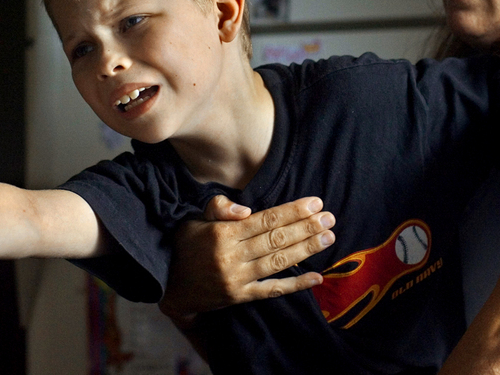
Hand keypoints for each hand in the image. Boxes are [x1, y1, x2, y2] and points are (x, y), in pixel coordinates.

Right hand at [159, 195, 334, 324]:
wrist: (170, 285)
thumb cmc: (186, 245)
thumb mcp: (195, 219)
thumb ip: (218, 208)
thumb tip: (244, 210)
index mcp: (222, 234)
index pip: (265, 220)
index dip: (291, 211)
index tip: (314, 203)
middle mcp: (231, 256)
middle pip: (276, 240)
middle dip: (305, 228)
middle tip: (329, 218)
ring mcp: (237, 279)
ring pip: (278, 262)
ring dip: (306, 250)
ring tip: (328, 238)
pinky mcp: (240, 297)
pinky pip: (272, 291)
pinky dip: (295, 285)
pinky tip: (316, 277)